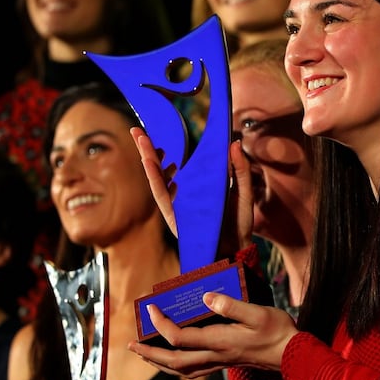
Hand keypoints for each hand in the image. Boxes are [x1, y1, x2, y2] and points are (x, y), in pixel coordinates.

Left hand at [128, 292, 297, 376]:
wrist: (292, 354)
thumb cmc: (277, 331)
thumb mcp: (257, 312)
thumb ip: (231, 305)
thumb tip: (206, 296)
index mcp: (219, 341)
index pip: (178, 337)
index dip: (160, 323)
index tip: (150, 307)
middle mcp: (215, 355)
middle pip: (172, 361)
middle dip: (149, 353)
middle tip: (131, 344)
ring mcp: (218, 362)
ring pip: (180, 370)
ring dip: (159, 363)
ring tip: (144, 354)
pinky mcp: (223, 364)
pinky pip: (192, 371)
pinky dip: (175, 368)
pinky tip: (173, 361)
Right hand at [132, 129, 254, 255]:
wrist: (236, 250)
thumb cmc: (238, 223)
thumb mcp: (242, 191)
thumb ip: (239, 169)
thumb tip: (233, 142)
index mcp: (198, 185)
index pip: (180, 162)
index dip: (169, 146)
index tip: (160, 128)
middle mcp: (184, 193)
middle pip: (163, 167)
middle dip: (149, 149)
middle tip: (137, 130)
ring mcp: (177, 204)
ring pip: (158, 178)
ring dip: (148, 158)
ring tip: (141, 139)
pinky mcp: (174, 216)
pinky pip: (162, 195)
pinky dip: (154, 179)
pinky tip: (148, 163)